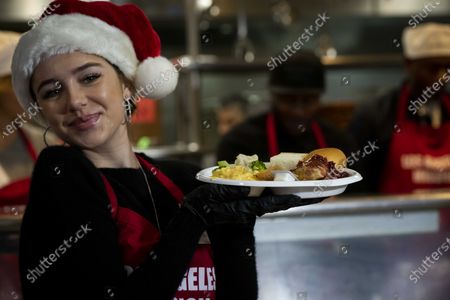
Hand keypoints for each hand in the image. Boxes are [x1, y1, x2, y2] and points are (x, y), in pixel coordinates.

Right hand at [183, 184, 323, 225]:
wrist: (195, 214)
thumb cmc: (204, 203)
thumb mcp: (218, 193)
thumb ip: (235, 191)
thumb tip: (251, 188)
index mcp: (248, 206)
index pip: (275, 203)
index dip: (293, 199)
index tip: (309, 195)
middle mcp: (252, 208)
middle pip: (281, 203)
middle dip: (301, 199)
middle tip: (322, 194)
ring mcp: (250, 207)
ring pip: (276, 202)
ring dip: (293, 197)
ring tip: (310, 191)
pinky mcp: (245, 205)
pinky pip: (267, 201)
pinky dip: (280, 196)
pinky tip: (286, 190)